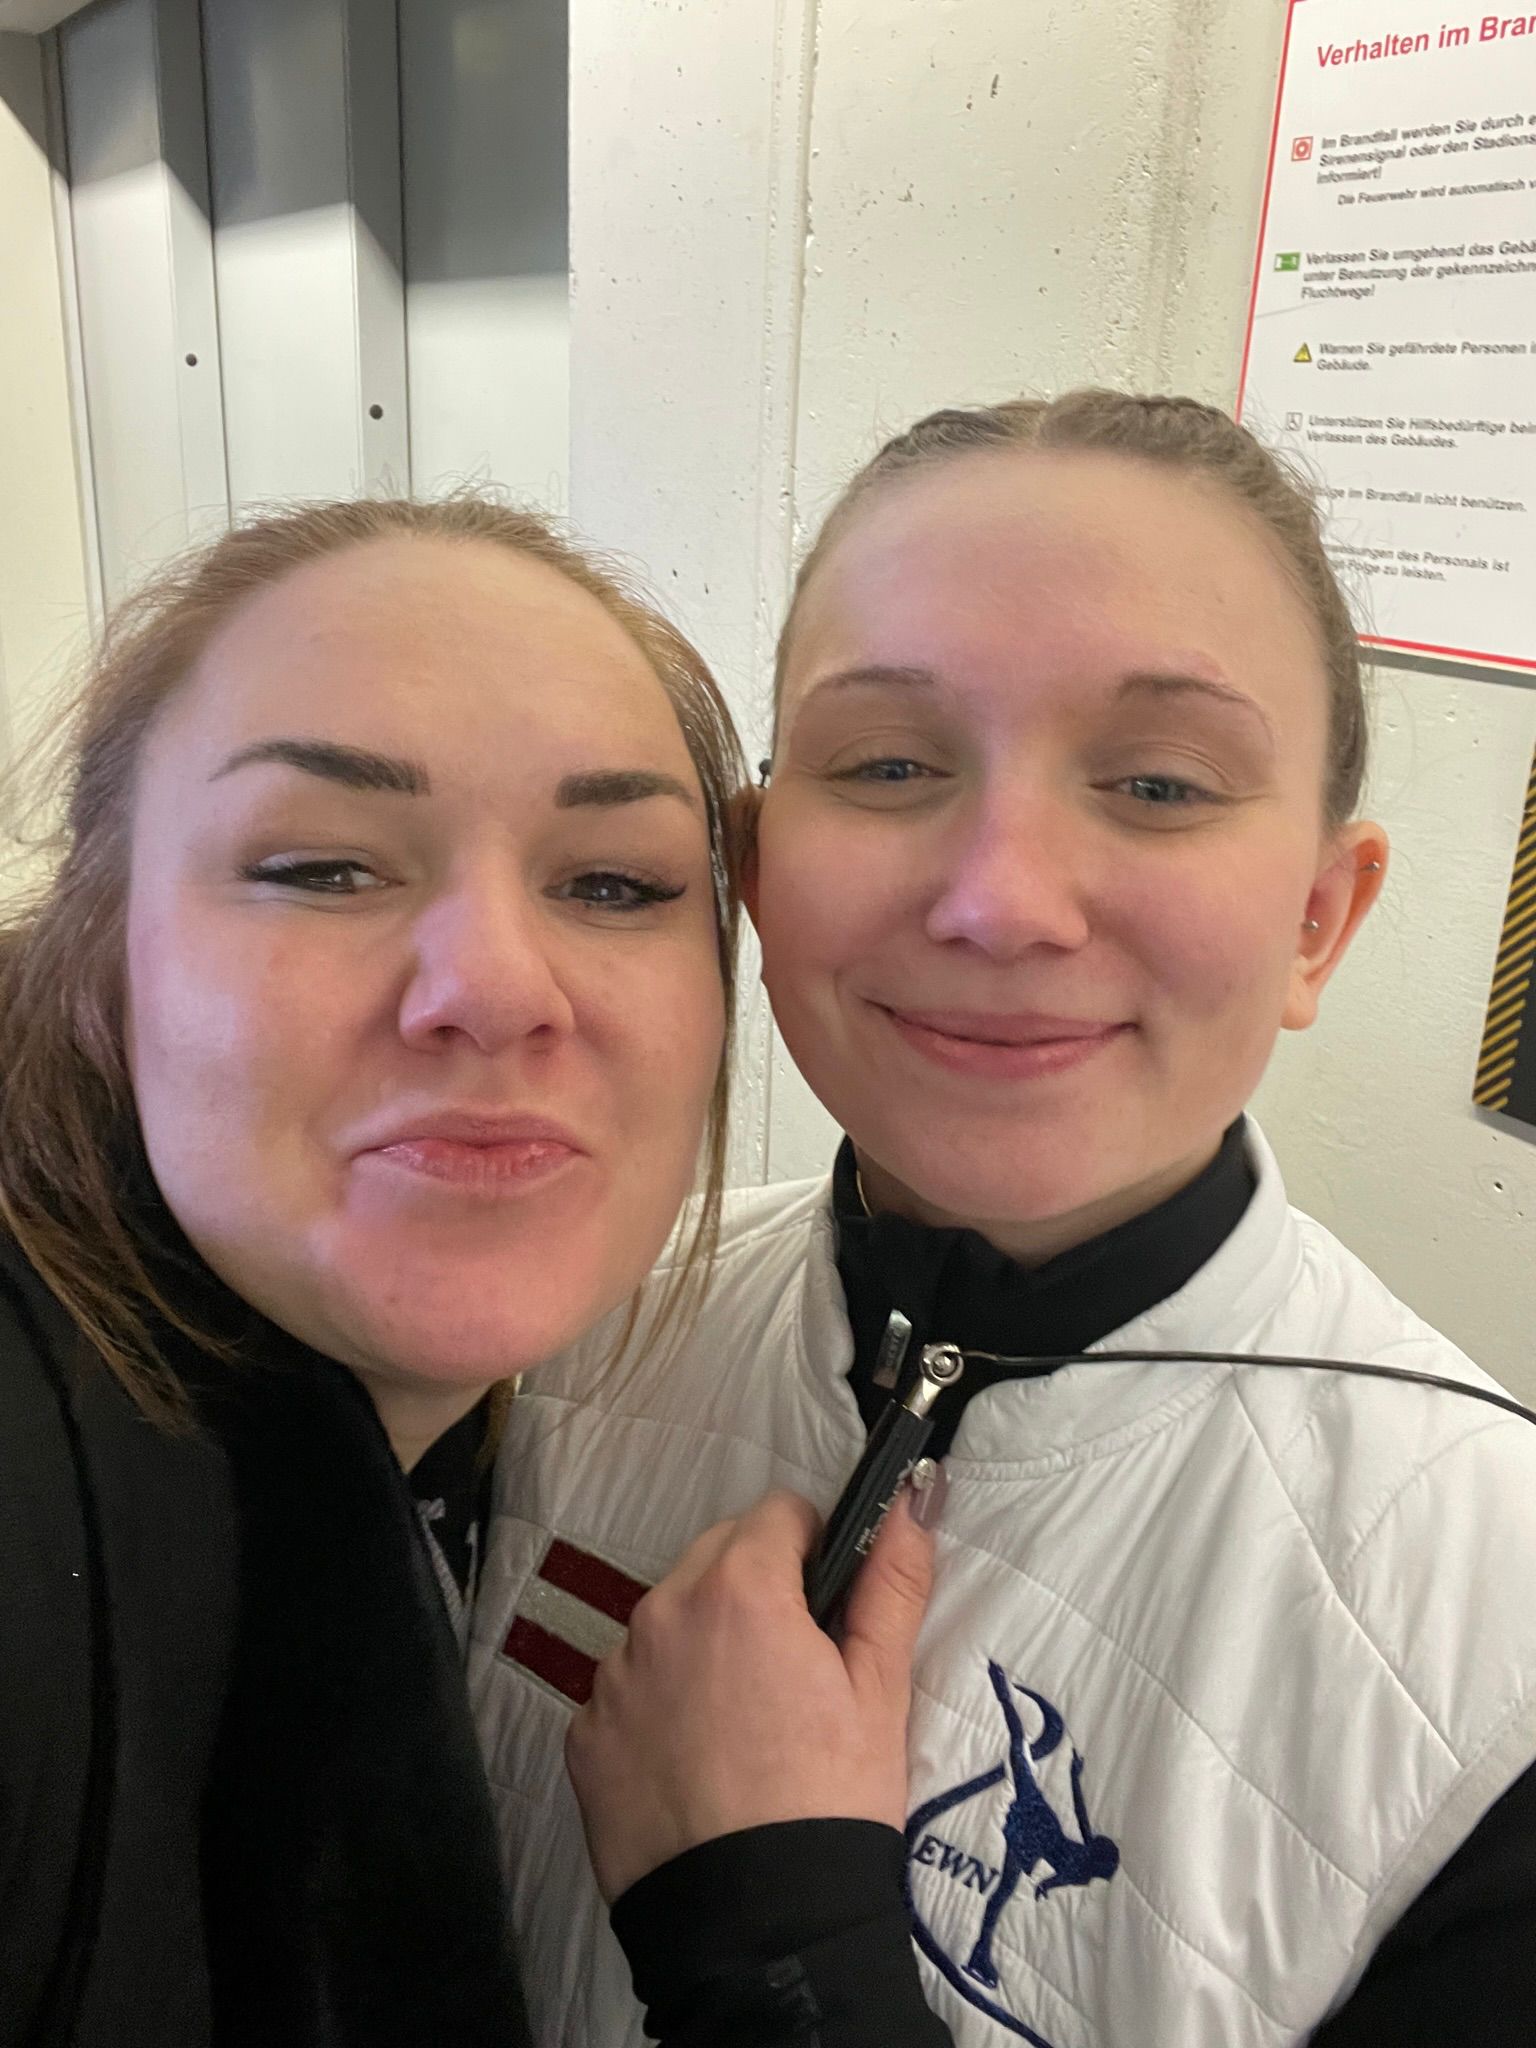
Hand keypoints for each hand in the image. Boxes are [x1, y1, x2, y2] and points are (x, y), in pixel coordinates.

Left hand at [565, 1487, 933, 1901]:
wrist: (760, 1928)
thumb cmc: (830, 1801)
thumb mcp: (880, 1688)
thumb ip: (892, 1582)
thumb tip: (908, 1504)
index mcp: (739, 1590)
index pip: (778, 1514)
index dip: (812, 1549)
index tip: (826, 1603)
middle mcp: (661, 1614)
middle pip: (715, 1558)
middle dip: (755, 1590)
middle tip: (793, 1668)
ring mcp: (613, 1677)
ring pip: (667, 1622)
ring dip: (702, 1645)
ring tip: (745, 1725)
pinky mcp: (584, 1735)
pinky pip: (627, 1691)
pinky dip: (658, 1708)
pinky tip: (697, 1763)